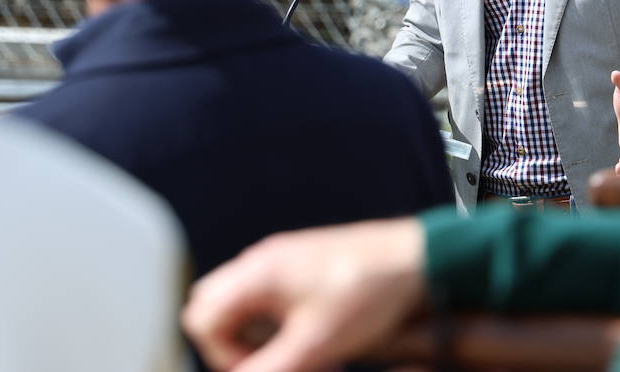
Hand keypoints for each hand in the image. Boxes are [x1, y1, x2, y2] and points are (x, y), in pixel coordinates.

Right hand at [183, 219, 425, 371]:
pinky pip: (272, 299)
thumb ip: (271, 369)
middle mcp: (264, 261)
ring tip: (302, 358)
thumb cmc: (371, 291)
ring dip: (262, 339)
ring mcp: (283, 260)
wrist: (418, 259)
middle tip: (271, 365)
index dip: (220, 355)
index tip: (257, 370)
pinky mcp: (303, 266)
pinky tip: (316, 342)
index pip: (201, 318)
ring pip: (245, 305)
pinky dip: (282, 326)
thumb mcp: (316, 344)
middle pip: (214, 307)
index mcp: (258, 273)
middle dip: (235, 347)